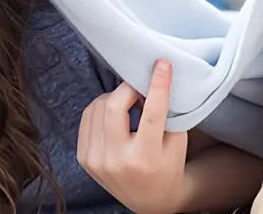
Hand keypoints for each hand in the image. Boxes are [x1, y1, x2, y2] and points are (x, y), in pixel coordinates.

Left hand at [77, 59, 188, 213]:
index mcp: (145, 158)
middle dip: (129, 88)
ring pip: (97, 107)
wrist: (149, 199)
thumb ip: (168, 112)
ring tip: (131, 104)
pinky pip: (88, 117)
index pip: (150, 115)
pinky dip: (102, 108)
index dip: (157, 85)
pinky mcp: (84, 158)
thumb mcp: (177, 141)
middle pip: (113, 106)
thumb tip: (155, 77)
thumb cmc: (168, 165)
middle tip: (141, 88)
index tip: (162, 63)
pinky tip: (116, 114)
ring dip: (115, 97)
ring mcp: (96, 161)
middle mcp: (116, 161)